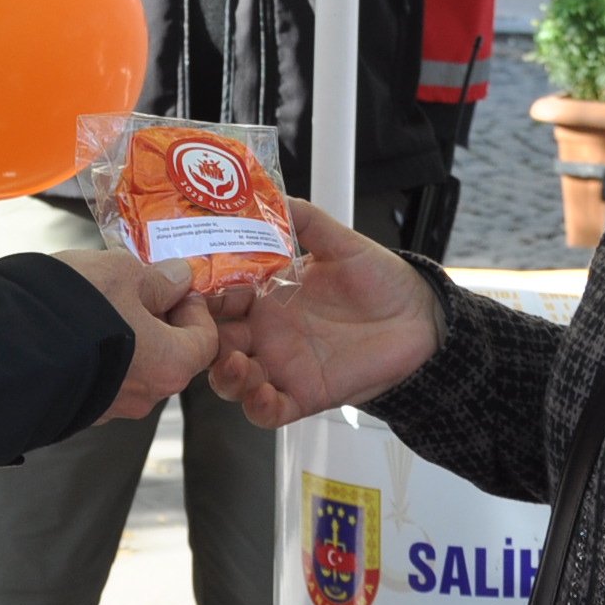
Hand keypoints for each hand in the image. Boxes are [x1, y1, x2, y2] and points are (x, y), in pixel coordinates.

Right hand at [51, 247, 217, 420]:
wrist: (6, 350)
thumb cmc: (72, 310)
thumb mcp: (122, 273)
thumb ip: (156, 278)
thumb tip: (177, 277)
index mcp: (170, 364)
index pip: (205, 339)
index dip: (193, 306)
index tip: (173, 284)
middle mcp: (145, 395)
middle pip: (169, 353)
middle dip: (154, 317)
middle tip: (132, 286)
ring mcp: (109, 407)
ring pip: (132, 365)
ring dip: (124, 335)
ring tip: (98, 302)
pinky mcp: (78, 408)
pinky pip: (100, 376)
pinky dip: (97, 352)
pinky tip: (74, 326)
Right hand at [200, 202, 441, 429]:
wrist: (418, 318)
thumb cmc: (380, 281)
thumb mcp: (341, 243)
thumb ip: (306, 220)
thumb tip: (275, 194)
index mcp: (266, 294)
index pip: (218, 294)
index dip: (198, 293)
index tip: (186, 286)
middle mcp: (266, 331)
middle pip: (214, 340)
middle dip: (198, 339)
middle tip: (195, 330)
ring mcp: (281, 365)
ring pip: (233, 379)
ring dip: (224, 375)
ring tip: (234, 364)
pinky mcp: (303, 393)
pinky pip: (270, 410)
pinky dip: (259, 406)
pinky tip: (261, 394)